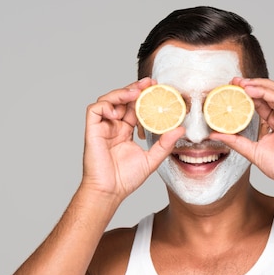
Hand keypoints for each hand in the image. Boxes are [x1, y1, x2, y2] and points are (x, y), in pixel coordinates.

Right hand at [81, 78, 183, 198]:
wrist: (110, 191)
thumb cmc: (126, 179)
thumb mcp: (152, 159)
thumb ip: (165, 144)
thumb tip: (180, 129)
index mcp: (125, 131)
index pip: (134, 108)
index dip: (144, 96)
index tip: (157, 88)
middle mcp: (113, 126)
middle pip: (122, 100)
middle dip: (135, 88)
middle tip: (150, 82)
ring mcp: (102, 127)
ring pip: (108, 100)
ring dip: (122, 93)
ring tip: (136, 92)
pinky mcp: (92, 130)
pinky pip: (95, 110)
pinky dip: (106, 105)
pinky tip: (119, 109)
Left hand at [209, 77, 273, 187]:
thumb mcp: (250, 151)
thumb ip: (234, 141)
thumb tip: (214, 135)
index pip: (260, 102)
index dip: (246, 94)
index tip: (230, 89)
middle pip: (267, 92)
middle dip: (250, 84)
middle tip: (233, 81)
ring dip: (257, 83)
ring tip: (240, 83)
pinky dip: (264, 91)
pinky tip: (250, 90)